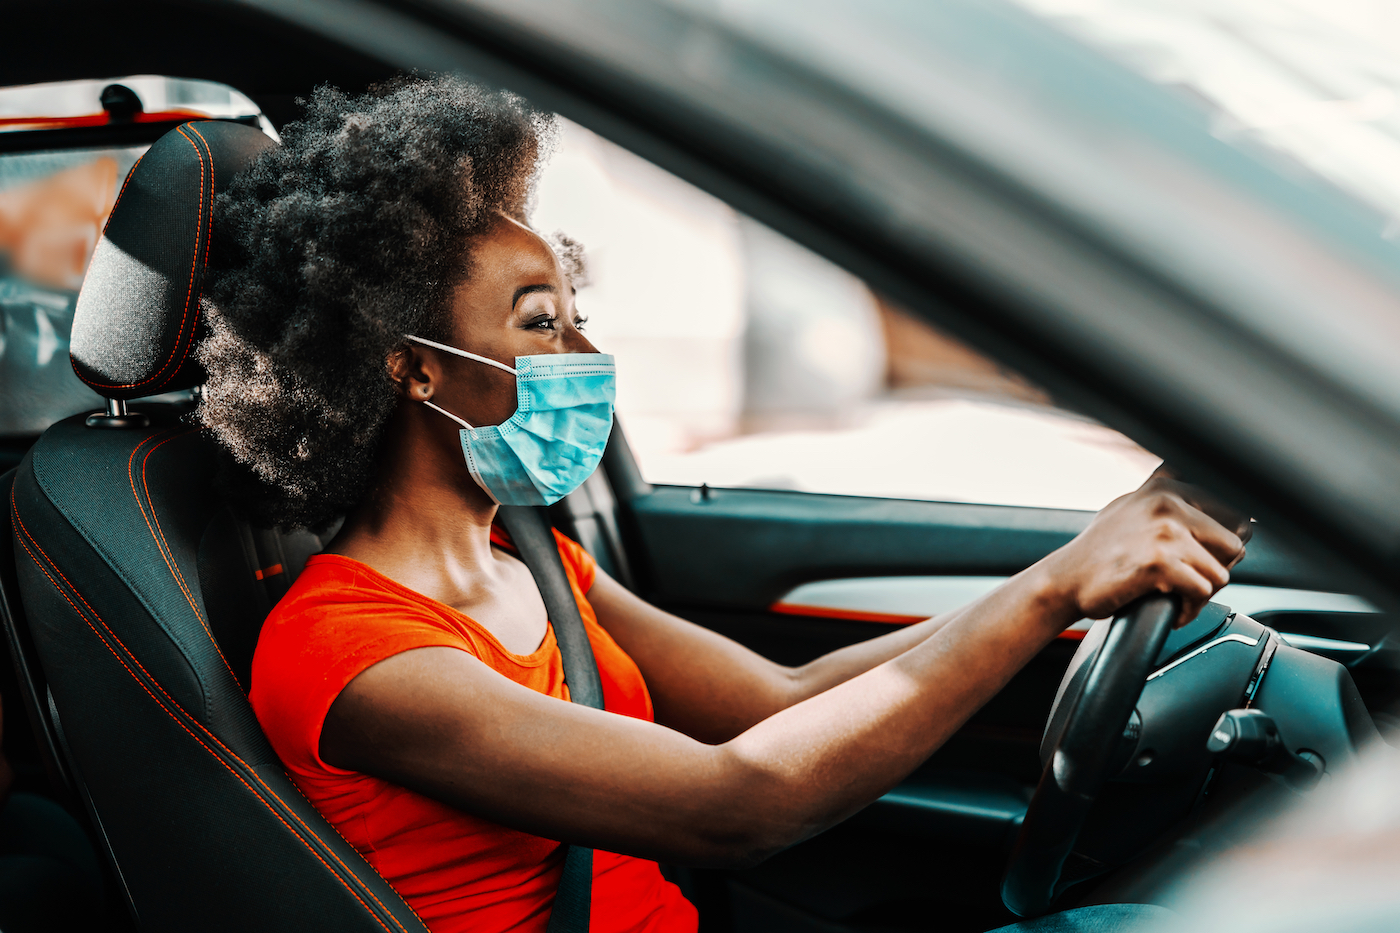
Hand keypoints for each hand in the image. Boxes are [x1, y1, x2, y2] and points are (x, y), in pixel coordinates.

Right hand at [1044, 468, 1250, 626]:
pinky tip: (1171, 608)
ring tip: (1177, 596)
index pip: (1234, 515)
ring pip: (1220, 573)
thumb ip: (1166, 493)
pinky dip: (1189, 609)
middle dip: (1216, 569)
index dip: (1222, 546)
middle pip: (1233, 546)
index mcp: (1167, 487)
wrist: (1064, 580)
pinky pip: (1201, 592)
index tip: (1203, 560)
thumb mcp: (1131, 505)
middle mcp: (1168, 503)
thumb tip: (1205, 486)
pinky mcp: (1160, 563)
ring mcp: (1164, 532)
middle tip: (1190, 581)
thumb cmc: (1099, 549)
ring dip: (1202, 593)